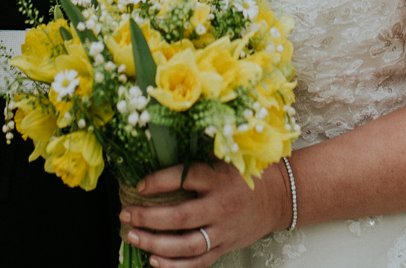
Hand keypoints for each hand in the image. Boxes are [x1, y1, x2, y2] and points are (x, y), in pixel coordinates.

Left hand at [121, 161, 288, 267]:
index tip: (139, 184)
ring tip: (133, 237)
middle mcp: (222, 206)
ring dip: (156, 244)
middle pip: (181, 217)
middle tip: (126, 215)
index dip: (159, 181)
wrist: (279, 197)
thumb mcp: (227, 158)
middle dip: (149, 218)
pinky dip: (176, 266)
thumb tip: (161, 149)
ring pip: (187, 245)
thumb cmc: (247, 174)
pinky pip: (199, 262)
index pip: (185, 177)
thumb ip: (199, 157)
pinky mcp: (226, 247)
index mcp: (220, 178)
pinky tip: (155, 262)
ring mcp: (224, 231)